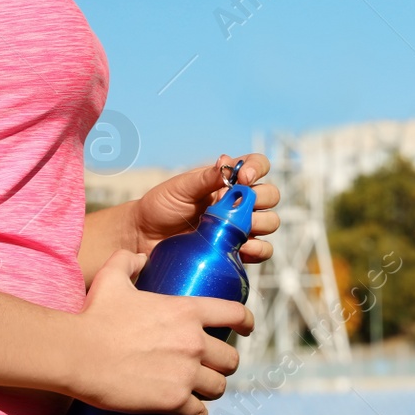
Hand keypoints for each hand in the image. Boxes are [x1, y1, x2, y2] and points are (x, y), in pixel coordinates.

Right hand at [67, 249, 252, 414]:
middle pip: (230, 358)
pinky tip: (194, 413)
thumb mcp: (111, 278)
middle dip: (224, 363)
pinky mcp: (173, 400)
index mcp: (188, 311)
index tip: (246, 329)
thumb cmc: (94, 314)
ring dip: (213, 389)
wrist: (77, 353)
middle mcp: (194, 342)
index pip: (235, 314)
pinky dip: (198, 414)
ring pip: (219, 386)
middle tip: (211, 366)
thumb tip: (141, 258)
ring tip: (202, 391)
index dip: (245, 322)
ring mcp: (186, 373)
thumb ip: (128, 261)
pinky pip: (199, 411)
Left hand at [130, 153, 280, 262]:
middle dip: (261, 198)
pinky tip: (242, 248)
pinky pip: (262, 250)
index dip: (258, 169)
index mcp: (227, 181)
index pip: (257, 166)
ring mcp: (239, 227)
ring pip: (270, 222)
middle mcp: (238, 202)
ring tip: (238, 228)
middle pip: (270, 195)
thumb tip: (227, 164)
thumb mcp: (181, 186)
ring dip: (261, 223)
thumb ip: (205, 177)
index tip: (244, 178)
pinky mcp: (236, 251)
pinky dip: (259, 249)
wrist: (144, 238)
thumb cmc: (161, 206)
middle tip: (239, 205)